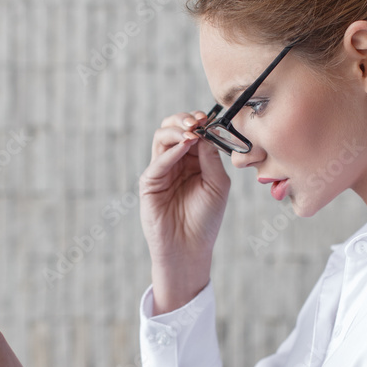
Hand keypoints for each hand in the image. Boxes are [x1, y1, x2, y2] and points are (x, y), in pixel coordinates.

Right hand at [139, 110, 230, 268]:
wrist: (189, 248)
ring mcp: (161, 171)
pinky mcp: (149, 182)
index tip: (208, 118)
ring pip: (161, 138)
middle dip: (184, 120)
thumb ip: (211, 158)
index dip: (200, 122)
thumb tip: (205, 133)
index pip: (193, 132)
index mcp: (194, 161)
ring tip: (191, 131)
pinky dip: (172, 150)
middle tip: (197, 121)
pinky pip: (158, 160)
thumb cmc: (206, 219)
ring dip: (176, 130)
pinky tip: (184, 145)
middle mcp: (176, 162)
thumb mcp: (217, 185)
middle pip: (173, 129)